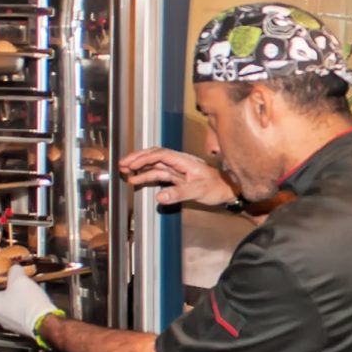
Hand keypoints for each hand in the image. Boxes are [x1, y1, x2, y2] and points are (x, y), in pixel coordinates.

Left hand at [0, 266, 58, 338]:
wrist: (44, 321)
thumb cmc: (27, 302)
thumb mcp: (20, 280)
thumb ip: (14, 272)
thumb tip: (15, 268)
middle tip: (2, 286)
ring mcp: (8, 323)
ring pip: (4, 310)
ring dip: (10, 302)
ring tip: (19, 292)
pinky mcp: (21, 326)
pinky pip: (17, 315)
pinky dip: (20, 309)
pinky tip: (29, 302)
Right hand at [119, 147, 237, 206]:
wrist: (229, 191)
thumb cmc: (218, 188)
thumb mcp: (199, 191)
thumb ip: (179, 193)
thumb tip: (159, 197)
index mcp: (185, 161)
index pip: (161, 155)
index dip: (144, 158)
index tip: (131, 164)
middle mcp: (180, 163)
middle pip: (155, 156)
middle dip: (138, 158)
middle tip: (122, 164)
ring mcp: (179, 170)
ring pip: (156, 165)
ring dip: (141, 167)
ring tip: (125, 172)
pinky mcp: (179, 178)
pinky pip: (160, 174)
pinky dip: (148, 176)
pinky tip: (138, 180)